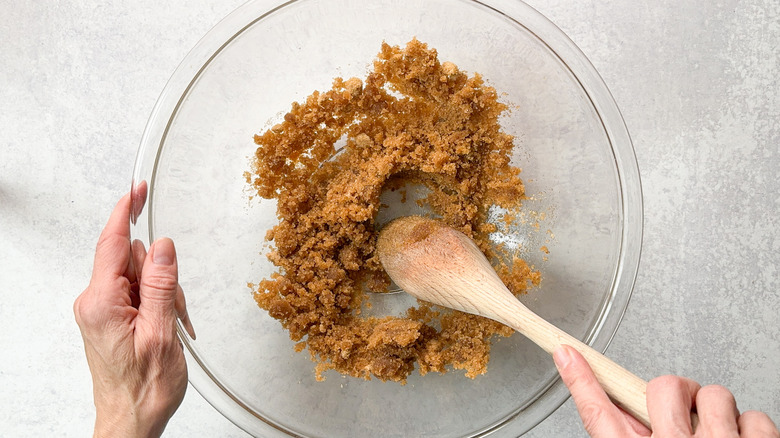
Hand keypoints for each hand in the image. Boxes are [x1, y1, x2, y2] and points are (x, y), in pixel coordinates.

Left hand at [74, 188, 194, 437]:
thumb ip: (162, 284)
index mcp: (101, 302)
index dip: (125, 212)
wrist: (132, 419)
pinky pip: (138, 293)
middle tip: (176, 308)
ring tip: (172, 326)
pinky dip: (158, 303)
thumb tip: (163, 246)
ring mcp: (102, 310)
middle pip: (133, 259)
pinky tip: (166, 326)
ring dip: (165, 295)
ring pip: (141, 276)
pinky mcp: (111, 317)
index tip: (136, 190)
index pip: (111, 243)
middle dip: (162, 276)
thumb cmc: (143, 388)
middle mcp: (95, 302)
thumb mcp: (162, 332)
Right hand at [553, 345, 778, 436]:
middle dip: (674, 395)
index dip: (580, 379)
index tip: (568, 354)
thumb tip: (626, 415)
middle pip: (663, 387)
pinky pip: (755, 415)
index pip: (597, 414)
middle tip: (680, 415)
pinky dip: (751, 429)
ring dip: (717, 413)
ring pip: (716, 396)